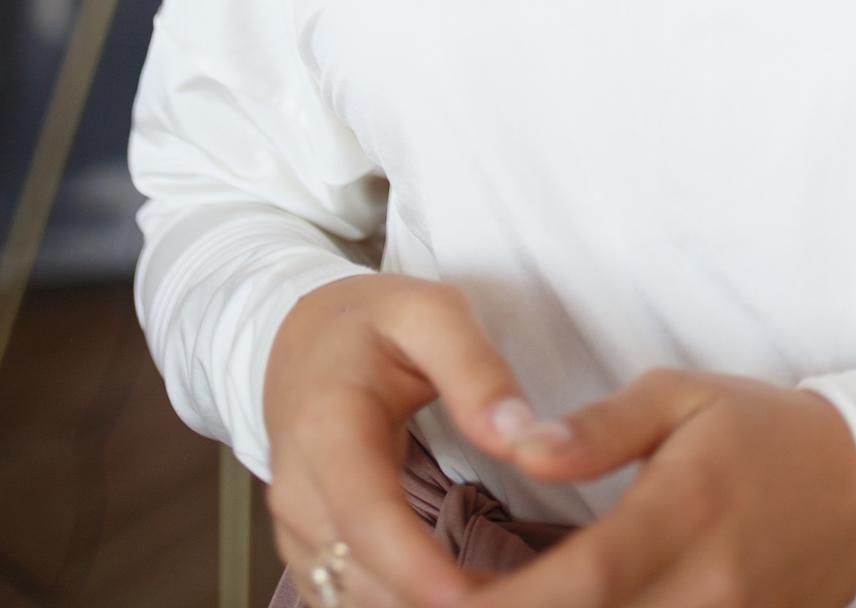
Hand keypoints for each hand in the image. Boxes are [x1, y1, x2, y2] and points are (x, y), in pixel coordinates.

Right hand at [262, 271, 570, 607]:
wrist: (301, 339)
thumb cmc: (373, 324)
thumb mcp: (432, 315)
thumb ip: (477, 372)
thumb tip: (520, 437)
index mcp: (327, 427)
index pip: (366, 517)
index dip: (416, 569)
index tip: (473, 597)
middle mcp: (298, 491)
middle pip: (360, 576)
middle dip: (436, 600)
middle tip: (523, 598)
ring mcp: (294, 530)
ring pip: (353, 600)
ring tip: (503, 598)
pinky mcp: (306, 553)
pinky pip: (348, 600)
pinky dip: (401, 606)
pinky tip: (462, 600)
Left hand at [477, 365, 855, 607]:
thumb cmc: (759, 430)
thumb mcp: (681, 398)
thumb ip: (598, 430)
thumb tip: (522, 448)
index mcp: (685, 509)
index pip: (584, 578)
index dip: (507, 602)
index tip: (445, 599)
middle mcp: (705, 586)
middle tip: (444, 607)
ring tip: (494, 606)